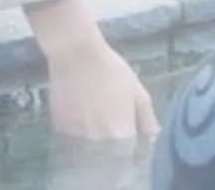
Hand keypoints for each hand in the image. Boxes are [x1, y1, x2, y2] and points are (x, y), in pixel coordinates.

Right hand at [30, 1, 158, 144]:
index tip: (135, 142)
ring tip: (102, 121)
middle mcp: (98, 142)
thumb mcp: (137, 91)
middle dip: (117, 149)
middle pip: (111, 157)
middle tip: (118, 129)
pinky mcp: (61, 131)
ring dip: (100, 143)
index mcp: (120, 133)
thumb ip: (146, 118)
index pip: (130, 158)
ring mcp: (77, 138)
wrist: (76, 56)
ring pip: (92, 152)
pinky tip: (86, 117)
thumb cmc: (112, 70)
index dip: (134, 152)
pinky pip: (75, 142)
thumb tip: (154, 137)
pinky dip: (83, 137)